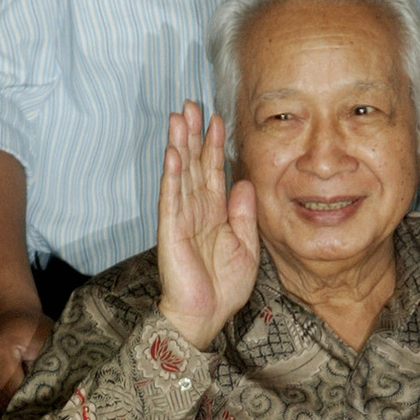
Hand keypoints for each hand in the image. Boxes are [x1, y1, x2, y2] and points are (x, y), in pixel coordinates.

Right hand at [0, 306, 53, 419]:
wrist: (5, 314)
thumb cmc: (32, 327)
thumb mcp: (46, 339)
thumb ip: (51, 365)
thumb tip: (60, 396)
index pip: (15, 392)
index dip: (33, 405)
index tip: (49, 413)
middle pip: (2, 403)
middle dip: (23, 413)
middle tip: (41, 419)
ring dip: (9, 416)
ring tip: (28, 417)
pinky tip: (9, 417)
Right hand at [156, 101, 258, 348]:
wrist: (206, 316)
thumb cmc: (224, 286)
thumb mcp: (247, 247)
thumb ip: (244, 214)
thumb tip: (243, 183)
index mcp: (215, 213)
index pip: (214, 171)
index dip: (215, 145)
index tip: (218, 118)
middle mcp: (197, 209)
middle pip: (195, 164)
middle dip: (193, 133)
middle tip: (191, 103)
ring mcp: (182, 217)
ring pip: (181, 173)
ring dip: (179, 144)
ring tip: (178, 117)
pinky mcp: (171, 229)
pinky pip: (172, 197)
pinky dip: (172, 175)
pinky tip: (173, 154)